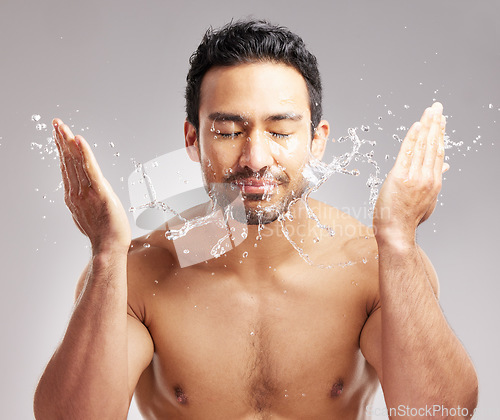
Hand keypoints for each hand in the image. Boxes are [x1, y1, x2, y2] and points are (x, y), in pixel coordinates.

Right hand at [53, 118, 130, 253]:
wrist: (109, 248)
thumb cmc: (103, 233)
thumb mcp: (89, 213)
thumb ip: (86, 200)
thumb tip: (85, 192)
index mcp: (74, 196)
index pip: (67, 168)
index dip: (62, 150)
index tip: (58, 135)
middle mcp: (76, 192)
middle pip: (68, 162)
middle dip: (61, 140)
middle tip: (56, 123)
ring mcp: (86, 193)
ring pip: (76, 163)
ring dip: (69, 143)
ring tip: (63, 127)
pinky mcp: (100, 193)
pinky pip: (91, 170)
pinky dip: (84, 154)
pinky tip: (79, 141)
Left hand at [373, 102, 448, 243]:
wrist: (396, 232)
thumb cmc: (408, 218)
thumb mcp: (427, 200)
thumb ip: (433, 182)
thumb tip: (445, 166)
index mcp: (434, 182)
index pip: (439, 153)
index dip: (440, 135)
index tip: (441, 121)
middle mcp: (427, 178)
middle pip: (433, 145)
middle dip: (435, 124)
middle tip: (437, 108)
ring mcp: (414, 177)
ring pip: (423, 147)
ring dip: (426, 126)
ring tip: (429, 111)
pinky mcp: (399, 177)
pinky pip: (407, 154)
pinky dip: (412, 139)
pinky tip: (416, 126)